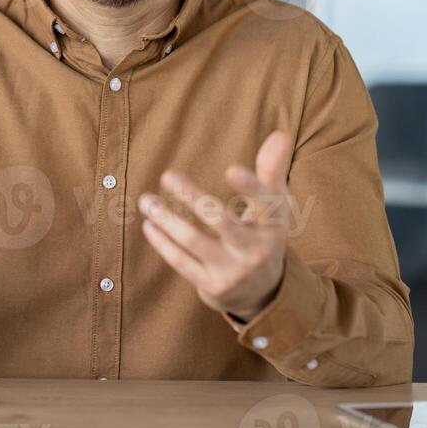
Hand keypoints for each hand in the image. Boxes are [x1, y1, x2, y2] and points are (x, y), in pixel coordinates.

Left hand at [139, 130, 292, 321]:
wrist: (261, 294)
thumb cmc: (263, 234)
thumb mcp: (273, 207)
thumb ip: (272, 171)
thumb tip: (280, 134)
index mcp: (274, 227)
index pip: (266, 205)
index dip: (250, 188)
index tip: (231, 169)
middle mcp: (256, 251)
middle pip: (222, 220)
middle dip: (193, 197)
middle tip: (168, 175)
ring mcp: (234, 272)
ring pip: (194, 241)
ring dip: (167, 219)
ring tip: (147, 200)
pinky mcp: (213, 287)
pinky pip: (182, 262)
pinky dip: (163, 243)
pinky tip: (150, 225)